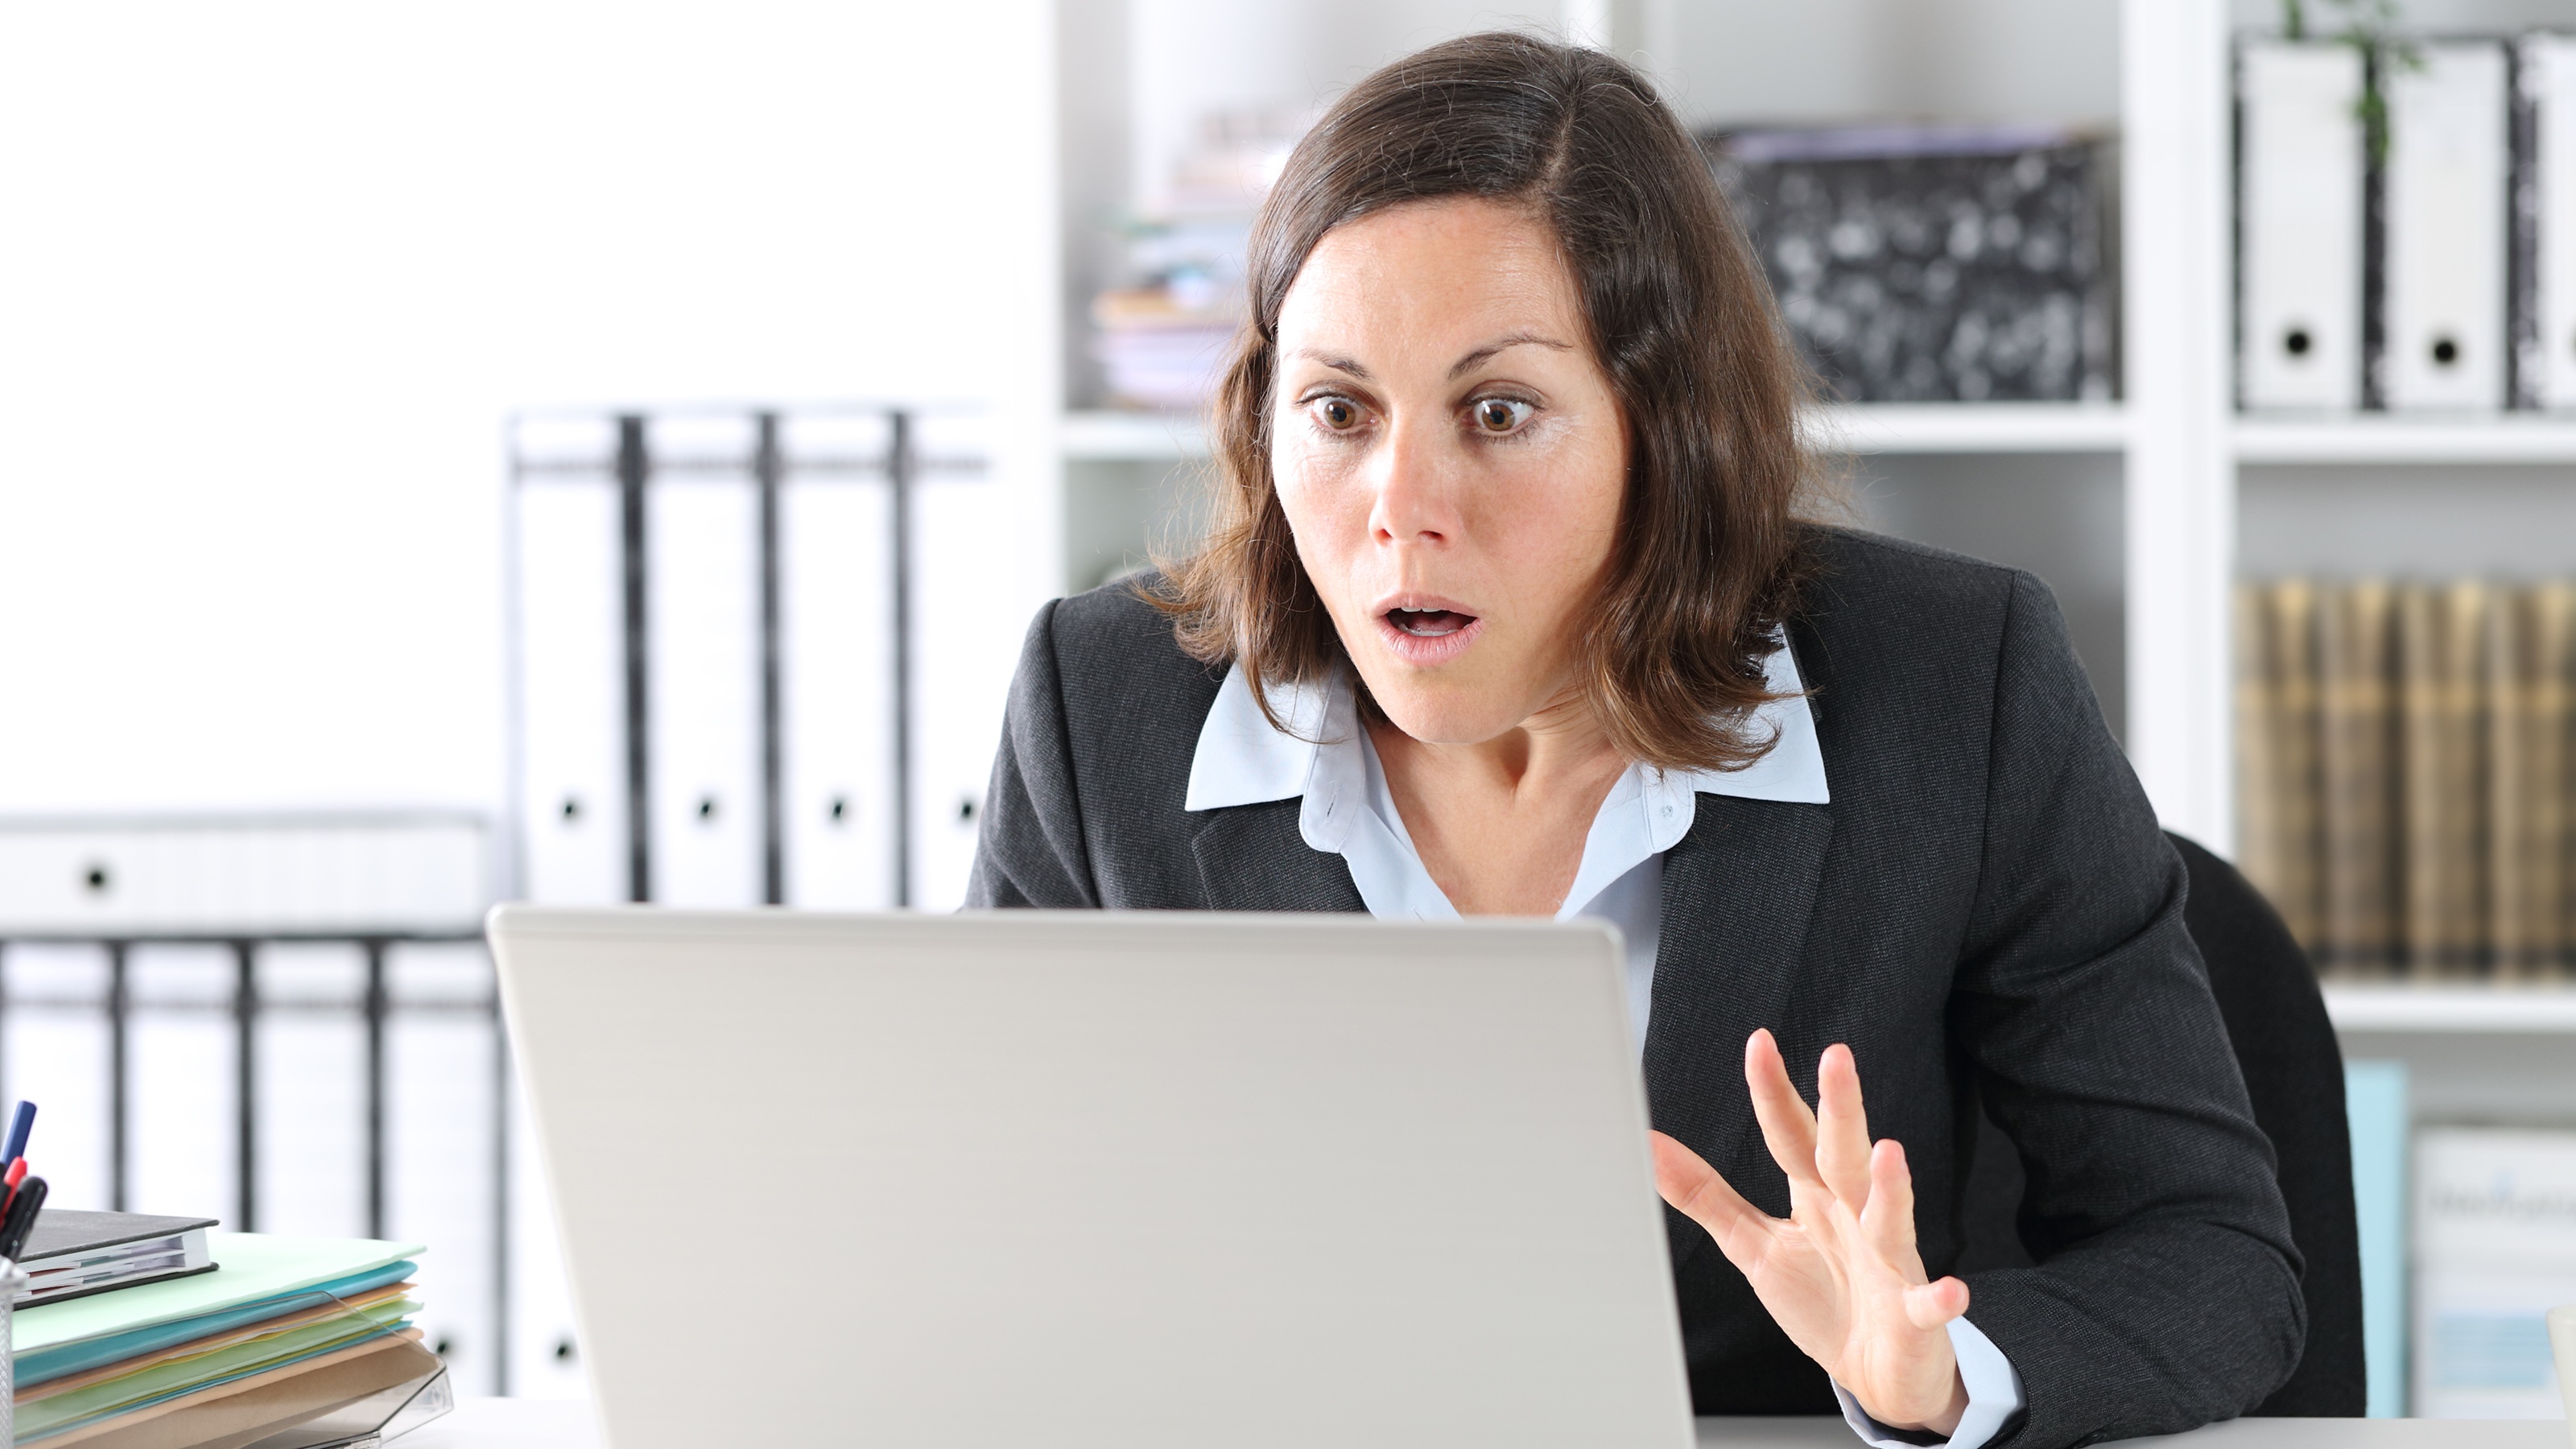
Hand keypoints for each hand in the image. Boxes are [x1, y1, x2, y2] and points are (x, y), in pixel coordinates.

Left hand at [1651, 1029, 1970, 1434]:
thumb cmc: (1821, 1298)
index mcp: (1816, 1196)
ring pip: (1890, 1219)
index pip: (1792, 1135)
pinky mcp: (1914, 1314)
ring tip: (1889, 1153)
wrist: (1874, 1370)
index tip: (1759, 1043)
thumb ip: (1705, 1195)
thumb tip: (1650, 1146)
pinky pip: (1928, 1304)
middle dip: (1841, 1109)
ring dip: (1892, 1189)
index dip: (1775, 1092)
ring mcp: (1888, 1262)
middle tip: (1835, 1057)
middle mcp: (1856, 1217)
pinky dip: (1939, 1298)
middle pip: (1845, 1157)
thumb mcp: (1753, 1243)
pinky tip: (1949, 1289)